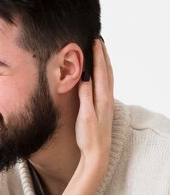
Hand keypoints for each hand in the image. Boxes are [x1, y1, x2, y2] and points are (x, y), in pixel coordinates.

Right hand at [75, 39, 113, 170]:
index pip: (101, 71)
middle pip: (107, 71)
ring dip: (105, 63)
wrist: (97, 154)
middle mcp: (107, 98)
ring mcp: (107, 103)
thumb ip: (85, 95)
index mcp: (102, 98)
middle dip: (103, 55)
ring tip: (101, 52)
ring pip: (108, 78)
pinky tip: (101, 75)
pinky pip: (106, 85)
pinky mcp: (104, 108)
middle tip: (98, 40)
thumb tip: (86, 75)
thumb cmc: (89, 137)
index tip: (95, 41)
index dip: (98, 55)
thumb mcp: (86, 115)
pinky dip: (105, 74)